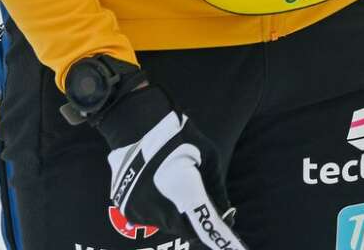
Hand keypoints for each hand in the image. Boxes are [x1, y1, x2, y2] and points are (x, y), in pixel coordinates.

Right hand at [91, 71, 245, 248]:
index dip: (221, 240)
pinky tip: (160, 185)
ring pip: (169, 224)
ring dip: (178, 213)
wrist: (137, 126)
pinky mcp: (127, 209)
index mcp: (184, 192)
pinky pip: (152, 218)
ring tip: (176, 181)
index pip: (205, 226)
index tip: (237, 249)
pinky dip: (161, 209)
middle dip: (198, 220)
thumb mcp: (209, 158)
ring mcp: (141, 210)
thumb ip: (216, 190)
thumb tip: (225, 213)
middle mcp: (160, 207)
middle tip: (203, 198)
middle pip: (186, 229)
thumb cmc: (180, 137)